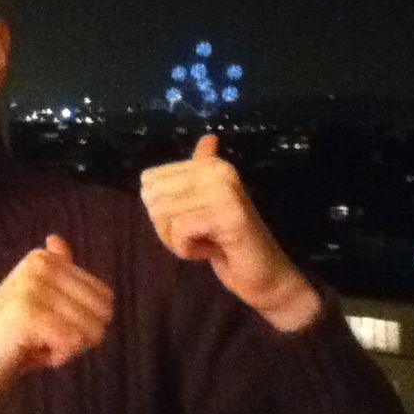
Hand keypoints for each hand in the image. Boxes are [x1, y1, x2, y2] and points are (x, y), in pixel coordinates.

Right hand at [0, 234, 112, 413]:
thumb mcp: (36, 304)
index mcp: (42, 259)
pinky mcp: (27, 312)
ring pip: (92, 328)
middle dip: (80, 338)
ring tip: (32, 346)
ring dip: (67, 349)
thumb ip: (54, 275)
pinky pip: (74, 341)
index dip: (84, 324)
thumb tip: (56, 238)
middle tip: (42, 341)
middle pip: (103, 312)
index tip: (50, 329)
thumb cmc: (4, 343)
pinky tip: (29, 355)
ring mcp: (32, 286)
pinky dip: (57, 358)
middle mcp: (39, 264)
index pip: (105, 296)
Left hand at [140, 134, 319, 331]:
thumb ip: (199, 174)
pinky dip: (187, 249)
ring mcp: (224, 191)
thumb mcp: (205, 205)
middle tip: (198, 235)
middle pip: (153, 196)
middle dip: (166, 226)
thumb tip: (208, 138)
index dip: (160, 209)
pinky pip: (180, 230)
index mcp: (210, 165)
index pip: (149, 180)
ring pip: (163, 213)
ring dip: (177, 240)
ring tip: (206, 242)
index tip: (191, 221)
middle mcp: (217, 171)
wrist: (265, 275)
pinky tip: (212, 251)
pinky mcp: (228, 216)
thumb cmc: (229, 243)